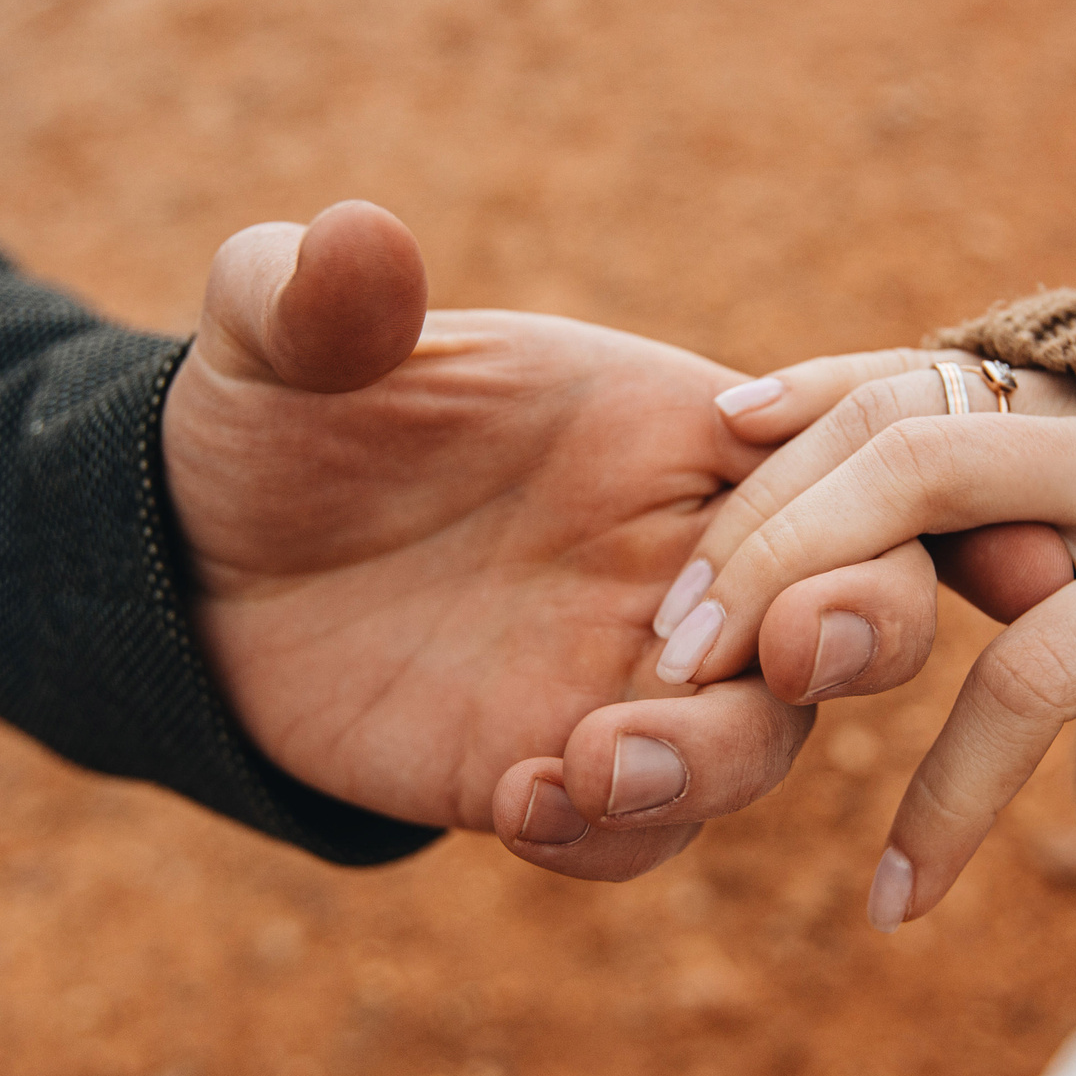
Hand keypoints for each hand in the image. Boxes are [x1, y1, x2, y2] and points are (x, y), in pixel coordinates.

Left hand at [162, 201, 812, 879]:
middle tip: (785, 656)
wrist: (200, 565)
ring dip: (712, 763)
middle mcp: (680, 555)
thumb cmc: (269, 420)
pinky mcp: (558, 768)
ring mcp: (626, 674)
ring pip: (764, 738)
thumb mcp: (272, 344)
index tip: (818, 528)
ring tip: (592, 765)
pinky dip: (609, 836)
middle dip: (861, 633)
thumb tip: (355, 239)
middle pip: (859, 602)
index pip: (841, 447)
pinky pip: (643, 832)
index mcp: (666, 428)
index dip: (876, 493)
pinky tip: (515, 807)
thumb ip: (316, 300)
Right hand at [656, 349, 1075, 987]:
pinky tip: (730, 428)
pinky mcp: (1049, 353)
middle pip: (922, 489)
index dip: (954, 797)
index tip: (896, 903)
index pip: (1038, 673)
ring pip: (893, 412)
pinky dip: (815, 383)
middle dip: (792, 585)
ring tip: (686, 610)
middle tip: (690, 688)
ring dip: (773, 502)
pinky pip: (913, 350)